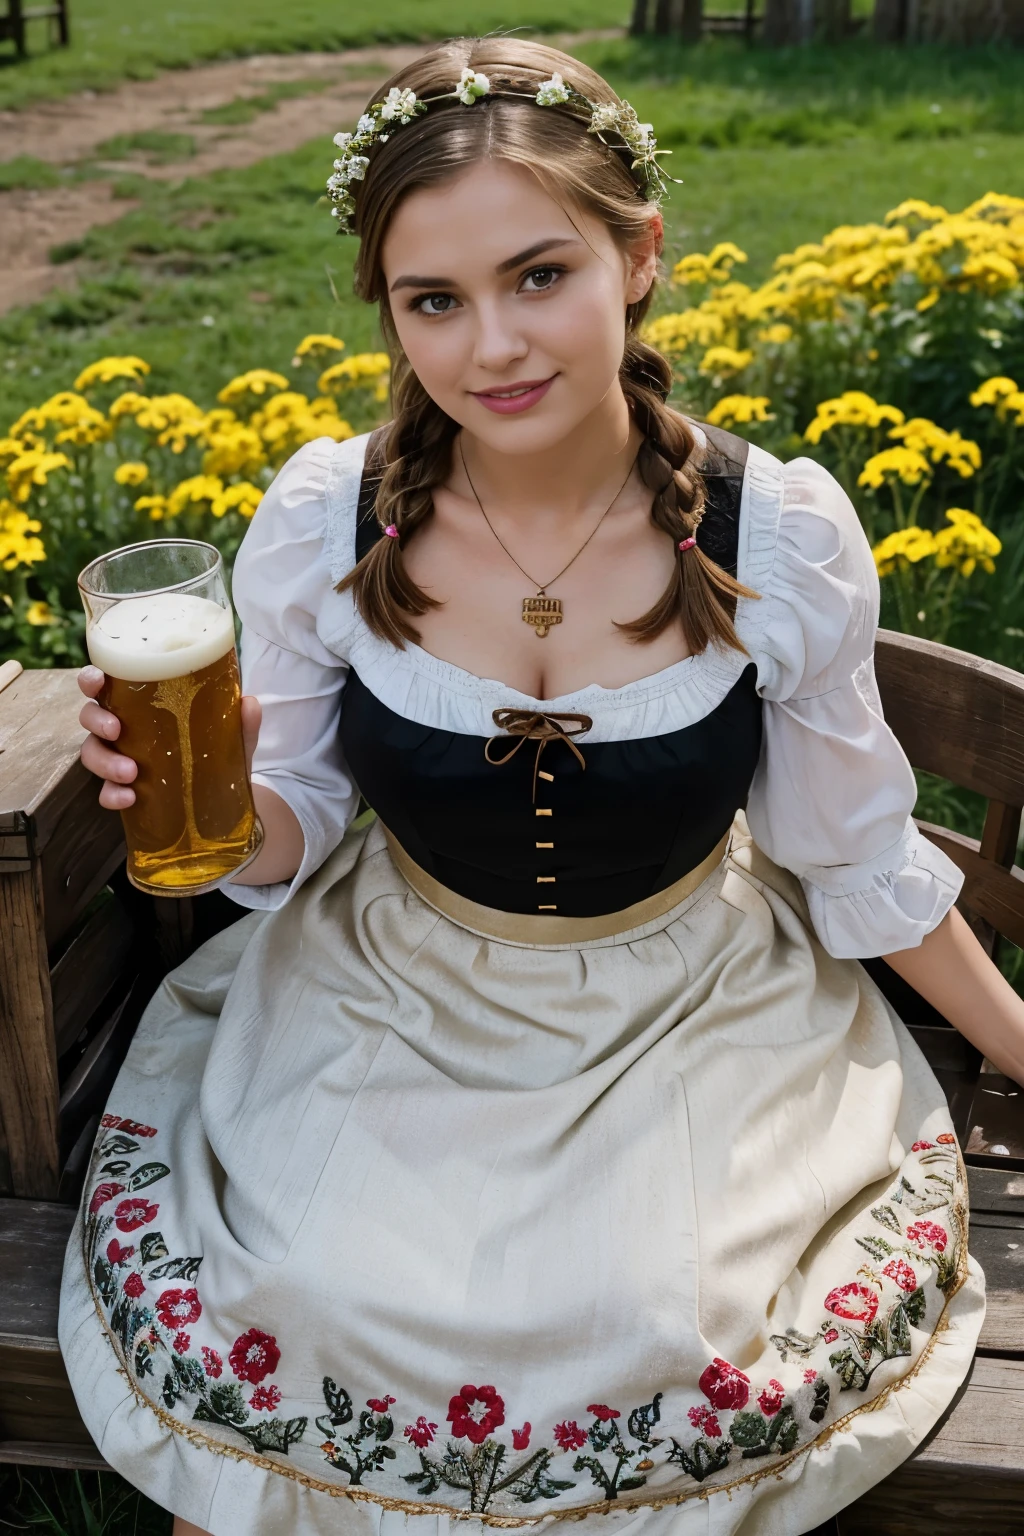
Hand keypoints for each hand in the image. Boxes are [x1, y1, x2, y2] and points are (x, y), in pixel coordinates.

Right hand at [77, 664, 261, 811]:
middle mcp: (124, 728)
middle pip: (90, 715)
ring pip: (91, 753)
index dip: (92, 678)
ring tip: (131, 773)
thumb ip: (241, 724)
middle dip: (96, 720)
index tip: (97, 681)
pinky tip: (129, 798)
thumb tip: (250, 702)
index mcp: (142, 705)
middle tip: (116, 731)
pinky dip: (111, 794)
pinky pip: (104, 792)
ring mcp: (119, 759)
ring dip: (105, 761)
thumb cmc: (216, 754)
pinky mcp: (122, 790)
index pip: (107, 684)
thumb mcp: (232, 738)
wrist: (223, 803)